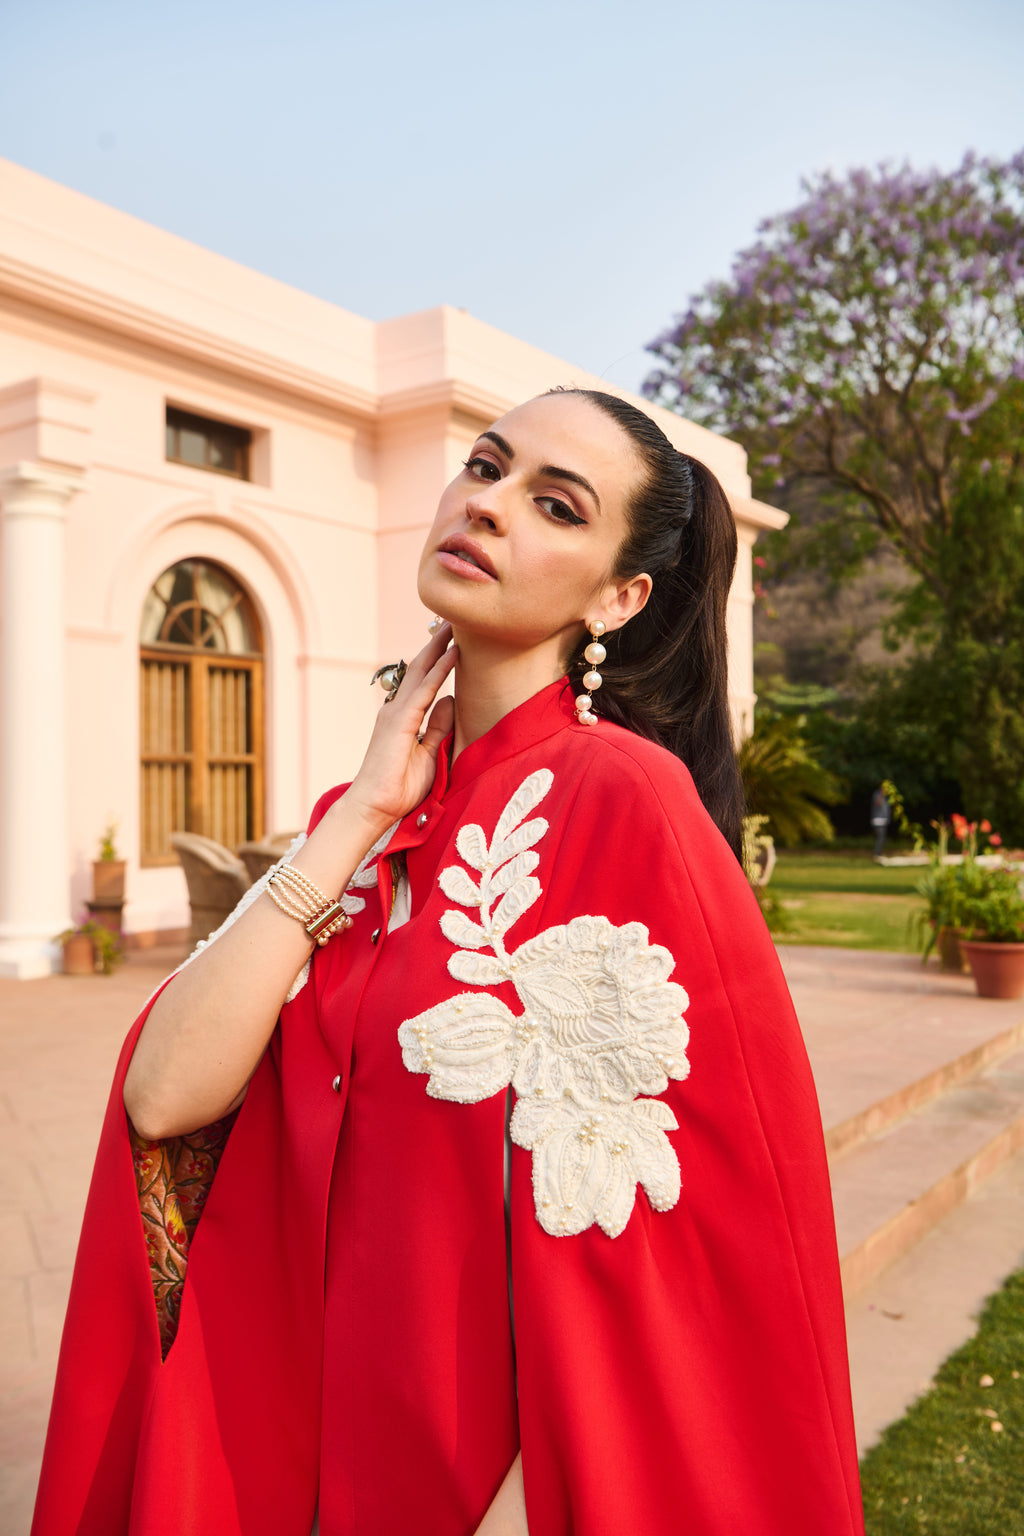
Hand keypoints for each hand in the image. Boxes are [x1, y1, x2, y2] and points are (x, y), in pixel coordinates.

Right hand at [342, 623, 456, 833]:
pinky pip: (425, 690)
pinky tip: (454, 654)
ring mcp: (396, 713)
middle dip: (437, 643)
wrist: (375, 807)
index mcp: (403, 717)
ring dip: (439, 647)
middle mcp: (397, 709)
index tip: (455, 639)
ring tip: (455, 625)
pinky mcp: (400, 722)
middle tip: (454, 620)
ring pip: (421, 671)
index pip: (424, 680)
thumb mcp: (430, 753)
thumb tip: (452, 701)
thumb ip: (439, 727)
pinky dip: (440, 670)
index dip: (439, 658)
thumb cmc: (400, 787)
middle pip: (421, 668)